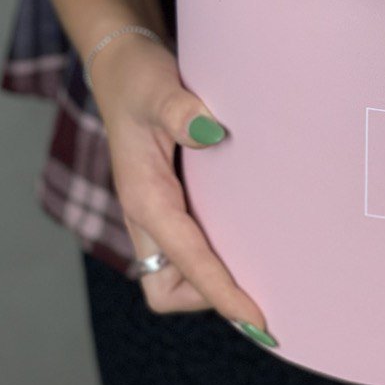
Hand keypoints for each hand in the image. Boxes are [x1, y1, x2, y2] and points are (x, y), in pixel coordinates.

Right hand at [90, 35, 272, 340]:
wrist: (121, 65)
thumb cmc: (138, 77)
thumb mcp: (158, 87)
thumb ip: (180, 109)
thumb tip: (211, 132)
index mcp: (143, 195)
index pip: (185, 259)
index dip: (220, 291)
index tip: (256, 318)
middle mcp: (146, 213)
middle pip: (169, 288)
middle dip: (210, 296)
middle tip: (263, 289)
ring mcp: (155, 211)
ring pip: (176, 275)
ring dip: (211, 278)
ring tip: (262, 266)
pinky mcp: (167, 203)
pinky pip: (187, 248)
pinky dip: (213, 255)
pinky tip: (249, 236)